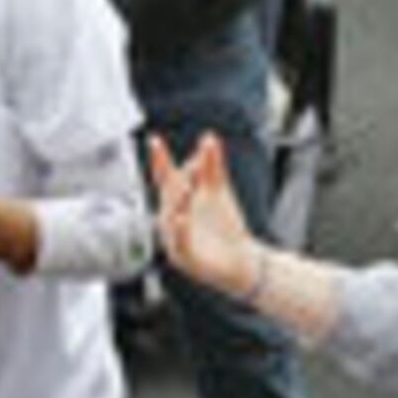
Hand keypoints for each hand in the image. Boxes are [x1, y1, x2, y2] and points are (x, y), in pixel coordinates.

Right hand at [145, 129, 263, 296]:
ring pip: (170, 219)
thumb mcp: (219, 191)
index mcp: (178, 203)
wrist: (243, 259)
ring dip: (177, 202)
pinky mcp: (186, 259)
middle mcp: (173, 220)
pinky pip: (180, 244)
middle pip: (168, 197)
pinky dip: (180, 231)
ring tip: (186, 187)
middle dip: (176, 181)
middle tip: (192, 166)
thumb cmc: (226, 227)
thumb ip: (212, 166)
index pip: (167, 179)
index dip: (160, 161)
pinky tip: (182, 218)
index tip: (155, 141)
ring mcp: (177, 240)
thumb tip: (209, 138)